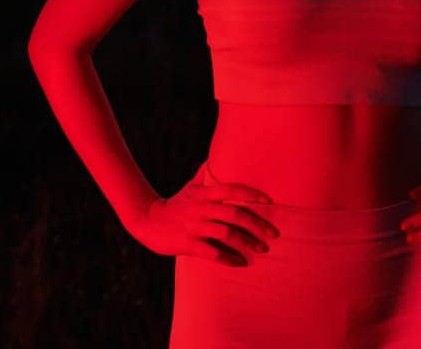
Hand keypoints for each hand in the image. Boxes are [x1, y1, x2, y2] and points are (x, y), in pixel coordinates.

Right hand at [125, 180, 281, 264]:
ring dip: (247, 242)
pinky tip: (240, 262)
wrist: (146, 221)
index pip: (230, 190)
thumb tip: (215, 158)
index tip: (269, 201)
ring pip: (226, 234)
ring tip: (262, 249)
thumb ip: (203, 175)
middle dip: (257, 224)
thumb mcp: (189, 188)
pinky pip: (213, 252)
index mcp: (202, 194)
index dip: (251, 194)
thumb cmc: (173, 205)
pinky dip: (229, 258)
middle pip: (234, 214)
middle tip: (273, 234)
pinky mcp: (188, 244)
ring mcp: (194, 227)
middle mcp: (200, 209)